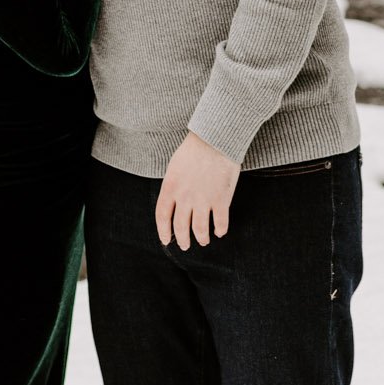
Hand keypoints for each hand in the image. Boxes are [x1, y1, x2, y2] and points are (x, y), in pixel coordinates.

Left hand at [155, 131, 241, 249]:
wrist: (215, 139)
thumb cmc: (194, 149)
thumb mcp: (174, 167)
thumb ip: (173, 186)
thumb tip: (173, 202)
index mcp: (170, 188)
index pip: (162, 217)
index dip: (163, 232)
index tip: (166, 240)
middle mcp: (185, 197)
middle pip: (181, 227)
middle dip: (183, 240)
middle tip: (185, 245)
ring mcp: (203, 200)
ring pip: (200, 230)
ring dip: (202, 239)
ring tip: (204, 241)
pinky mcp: (221, 199)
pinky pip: (220, 223)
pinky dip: (220, 230)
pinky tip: (220, 231)